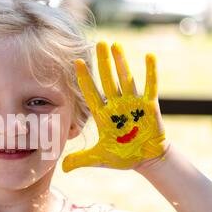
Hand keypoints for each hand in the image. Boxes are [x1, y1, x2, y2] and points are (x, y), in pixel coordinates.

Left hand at [62, 41, 166, 171]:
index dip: (84, 79)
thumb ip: (80, 160)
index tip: (76, 62)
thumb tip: (61, 168)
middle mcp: (116, 106)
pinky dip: (150, 72)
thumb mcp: (98, 158)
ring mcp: (133, 104)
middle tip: (98, 42)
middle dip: (103, 63)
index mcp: (103, 116)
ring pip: (126, 79)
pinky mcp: (149, 107)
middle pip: (108, 80)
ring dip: (121, 63)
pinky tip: (148, 56)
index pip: (90, 94)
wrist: (145, 159)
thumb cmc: (122, 156)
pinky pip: (150, 87)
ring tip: (115, 45)